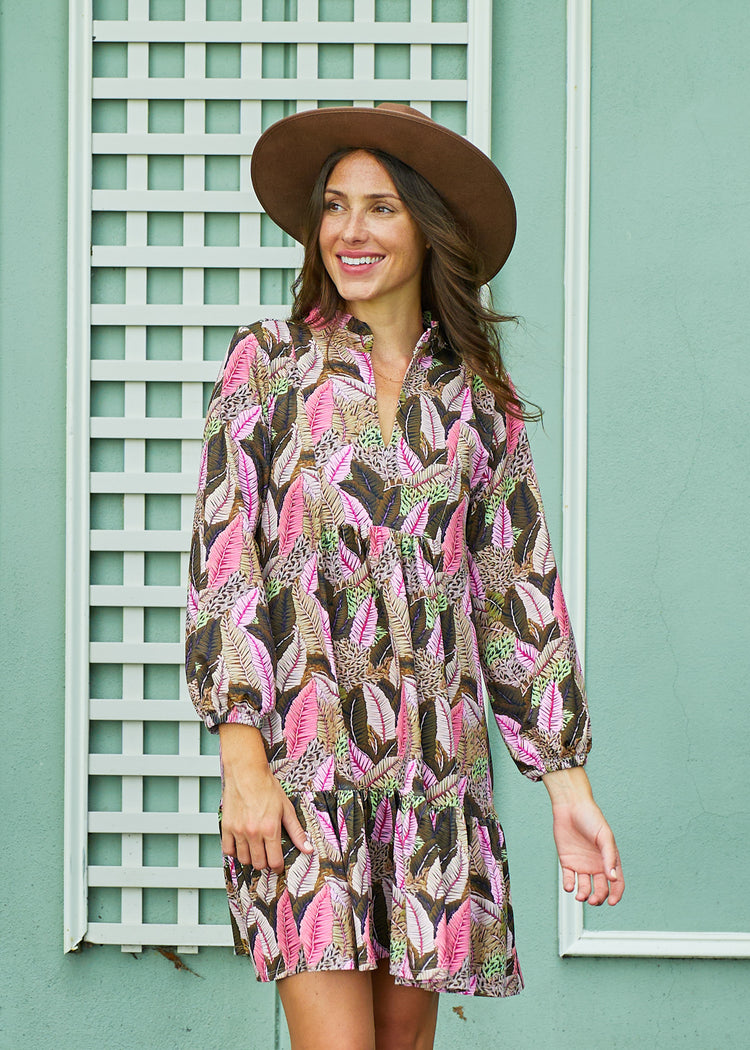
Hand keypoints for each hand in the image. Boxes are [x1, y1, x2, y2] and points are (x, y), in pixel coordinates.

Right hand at [218, 723, 312, 872]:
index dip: (278, 866)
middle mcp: (253, 832)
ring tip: (256, 850)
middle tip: (267, 856)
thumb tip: (308, 848)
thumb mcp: (287, 809)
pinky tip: (241, 845)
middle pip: (258, 863)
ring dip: (250, 858)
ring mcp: (238, 830)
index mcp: (270, 828)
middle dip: (265, 863)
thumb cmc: (267, 788)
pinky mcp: (226, 827)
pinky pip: (227, 850)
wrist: (246, 773)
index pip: (274, 861)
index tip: (278, 865)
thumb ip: (297, 832)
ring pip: (243, 859)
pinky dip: (234, 852)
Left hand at [543, 767, 623, 905]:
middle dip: (598, 898)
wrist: (570, 806)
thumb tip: (612, 878)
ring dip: (583, 895)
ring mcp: (581, 864)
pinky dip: (569, 885)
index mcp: (609, 859)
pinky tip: (570, 887)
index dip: (616, 894)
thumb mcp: (604, 837)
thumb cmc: (591, 818)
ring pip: (584, 887)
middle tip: (593, 900)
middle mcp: (596, 864)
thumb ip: (609, 857)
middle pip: (600, 889)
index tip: (612, 902)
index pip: (616, 882)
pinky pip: (569, 878)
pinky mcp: (567, 862)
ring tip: (580, 896)